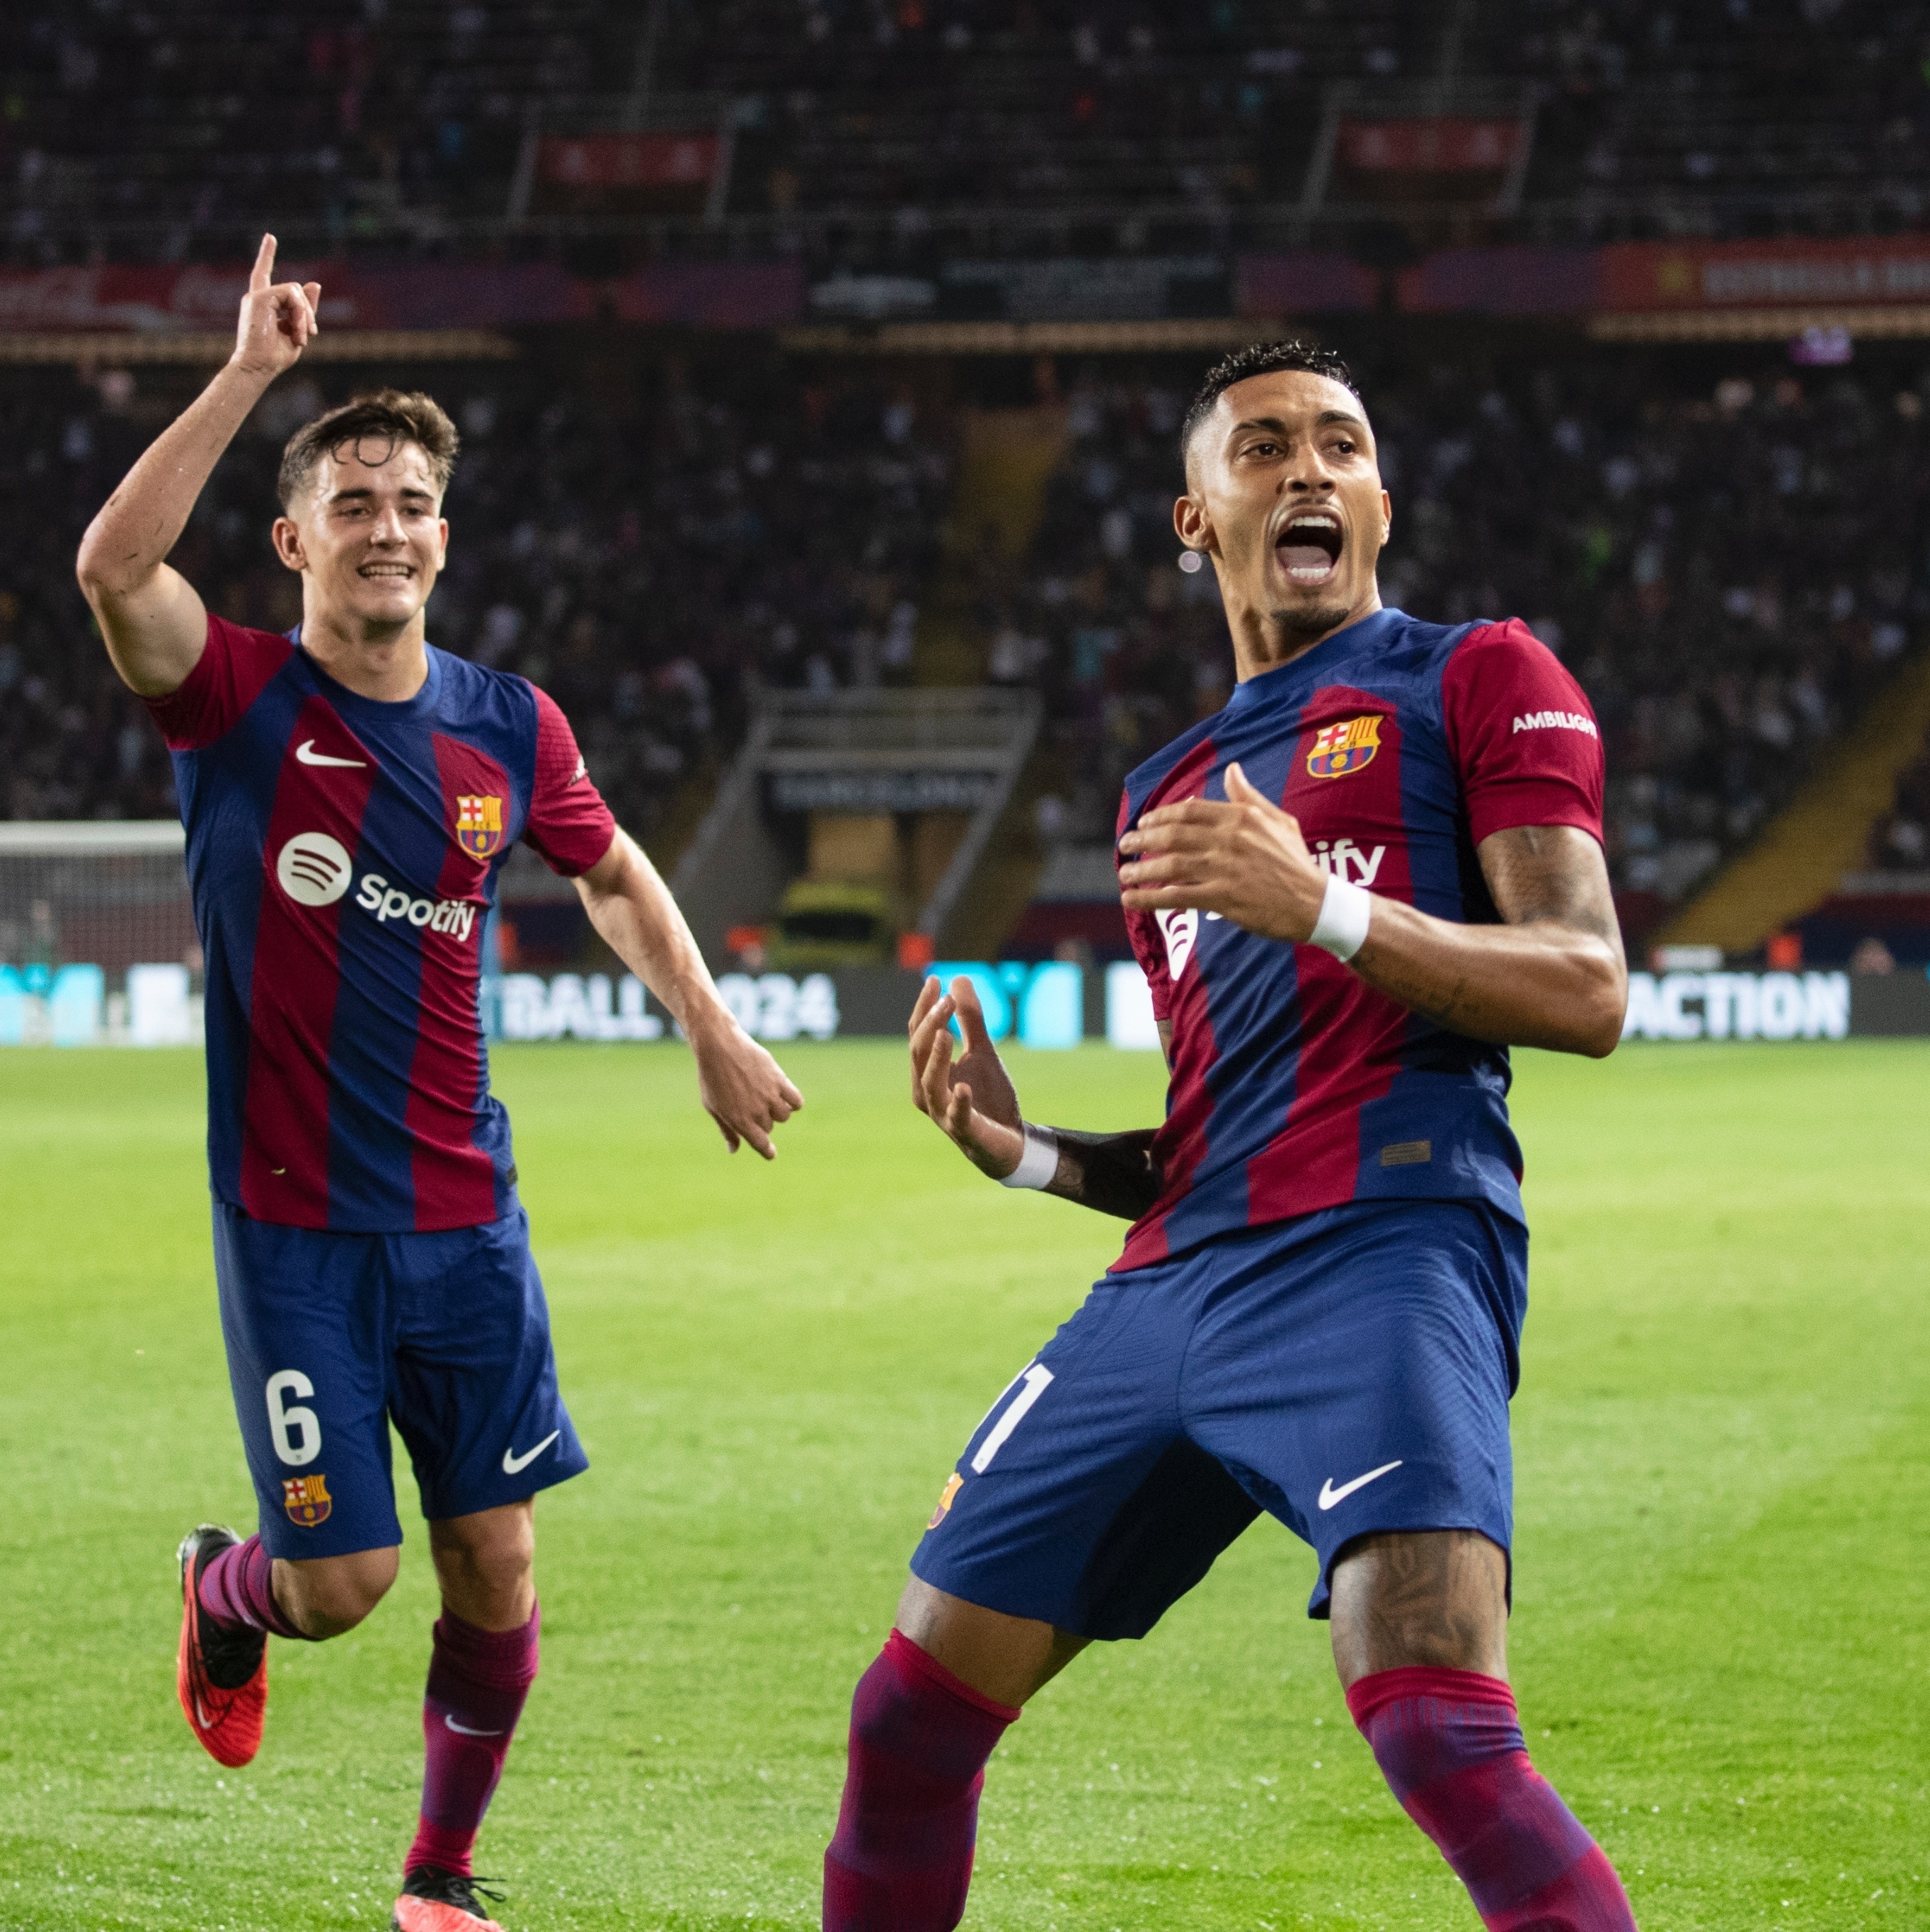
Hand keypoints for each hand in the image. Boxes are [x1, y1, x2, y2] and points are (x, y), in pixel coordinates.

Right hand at [230, 234, 321, 379]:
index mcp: (263, 304)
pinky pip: (292, 295)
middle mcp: (257, 297)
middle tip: (310, 335)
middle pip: (294, 290)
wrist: (258, 367)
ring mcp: (257, 296)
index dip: (267, 255)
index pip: (263, 274)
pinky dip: (300, 313)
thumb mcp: (297, 331)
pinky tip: (296, 331)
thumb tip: (315, 283)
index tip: (270, 237)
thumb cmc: (275, 357)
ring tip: (302, 336)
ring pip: (295, 291)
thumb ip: (305, 309)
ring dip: (305, 315)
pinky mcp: (260, 297)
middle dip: (308, 312)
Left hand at [688, 1013, 803, 1158]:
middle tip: (751, 1104)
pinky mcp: (779, 1080)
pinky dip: (793, 1102)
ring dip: (777, 1111)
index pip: (761, 1144)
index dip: (767, 1151)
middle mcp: (757, 1111)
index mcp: (739, 1121)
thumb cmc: (712, 1078)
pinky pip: (797, 1101)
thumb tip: (733, 1150)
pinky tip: (784, 1095)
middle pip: (770, 1127)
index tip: (771, 1153)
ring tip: (767, 1098)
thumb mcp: (713, 1107)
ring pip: (785, 1116)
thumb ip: (726, 1130)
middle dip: (762, 1121)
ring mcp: (769, 1096)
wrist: (719, 1047)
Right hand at [909, 975, 1025, 1179]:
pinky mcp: (966, 1131)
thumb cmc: (987, 1097)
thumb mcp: (982, 1051)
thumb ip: (971, 1019)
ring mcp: (943, 1113)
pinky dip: (959, 1102)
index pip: (918, 1035)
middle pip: (919, 1054)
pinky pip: (957, 1116)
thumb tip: (957, 978)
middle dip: (930, 1026)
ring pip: (931, 1083)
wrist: (1007, 1142)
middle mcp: (927, 1091)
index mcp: (927, 1071)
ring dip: (937, 1058)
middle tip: (946, 1001)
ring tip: (946, 1033)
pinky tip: (964, 1087)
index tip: (934, 980)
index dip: (924, 1008)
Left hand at [1117, 761, 1327, 942]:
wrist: (1316, 903)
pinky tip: (1132, 900)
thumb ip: (1249, 797)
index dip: (1160, 817)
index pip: (1189, 811)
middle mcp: (1230, 840)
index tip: (1143, 824)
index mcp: (1241, 818)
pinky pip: (1178, 896)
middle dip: (1143, 841)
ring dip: (1142, 870)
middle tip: (1124, 847)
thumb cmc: (1297, 862)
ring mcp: (1226, 869)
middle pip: (1173, 835)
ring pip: (1171, 865)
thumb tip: (1232, 768)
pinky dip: (1150, 899)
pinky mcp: (1224, 898)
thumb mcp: (1279, 820)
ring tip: (1125, 875)